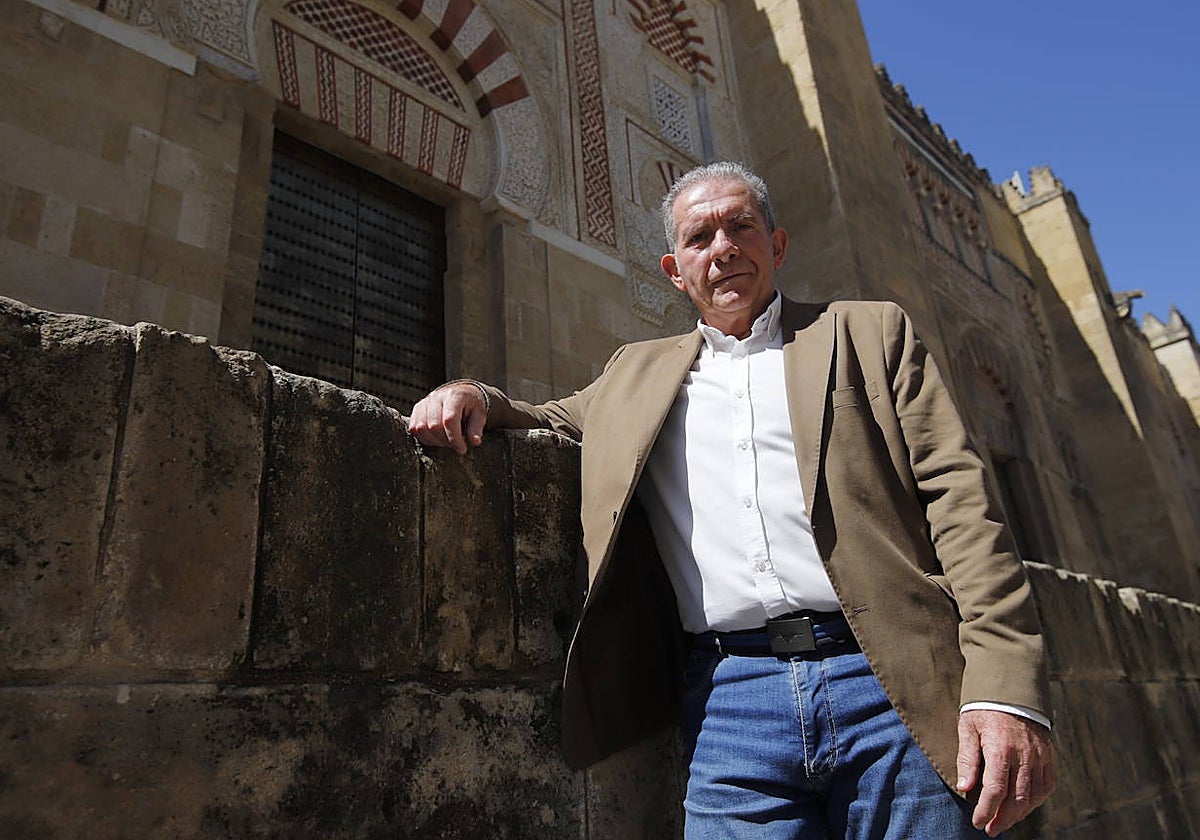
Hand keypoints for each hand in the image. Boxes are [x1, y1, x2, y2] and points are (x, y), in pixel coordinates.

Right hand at [407, 382, 487, 454]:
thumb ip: (476, 428)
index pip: (449, 420)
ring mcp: (424, 402)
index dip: (455, 438)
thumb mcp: (479, 415)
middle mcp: (436, 397)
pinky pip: (413, 428)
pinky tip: (436, 438)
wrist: (461, 393)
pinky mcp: (417, 408)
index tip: (462, 450)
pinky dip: (424, 438)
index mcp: (454, 396)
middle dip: (445, 441)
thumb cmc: (471, 406)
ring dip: (433, 440)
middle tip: (455, 444)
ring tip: (446, 441)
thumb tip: (475, 442)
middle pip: (433, 425)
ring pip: (420, 428)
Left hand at [956, 709, 1054, 835]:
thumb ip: (966, 758)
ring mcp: (1039, 757)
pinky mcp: (1048, 757)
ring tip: (1004, 821)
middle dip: (1003, 818)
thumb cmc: (984, 709)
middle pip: (1017, 799)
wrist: (1012, 690)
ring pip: (1033, 796)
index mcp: (1001, 748)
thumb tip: (964, 787)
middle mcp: (1024, 756)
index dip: (987, 810)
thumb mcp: (968, 727)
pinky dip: (1036, 800)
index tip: (978, 822)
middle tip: (990, 829)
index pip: (995, 790)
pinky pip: (1046, 786)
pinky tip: (1024, 806)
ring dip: (1019, 814)